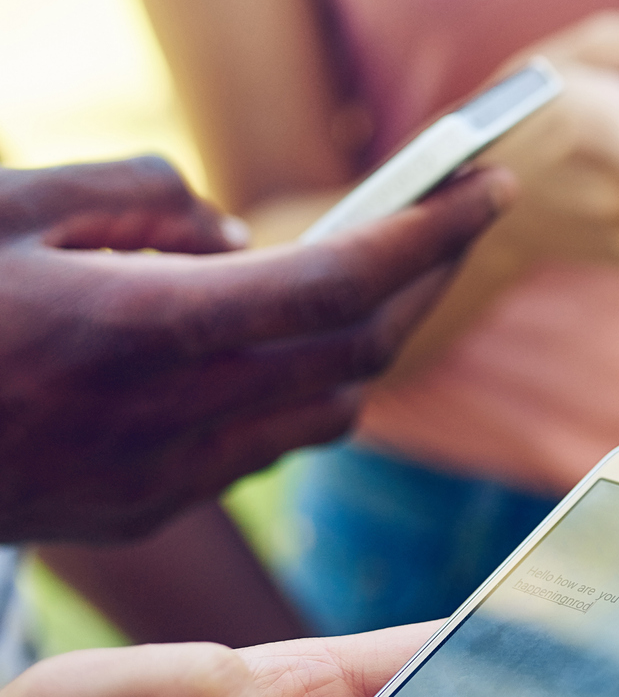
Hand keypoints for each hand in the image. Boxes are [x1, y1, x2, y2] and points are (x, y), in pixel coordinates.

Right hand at [0, 158, 507, 541]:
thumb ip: (137, 198)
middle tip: (456, 217)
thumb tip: (233, 231)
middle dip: (423, 281)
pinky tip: (284, 344)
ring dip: (369, 343)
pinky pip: (265, 449)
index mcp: (131, 328)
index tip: (491, 187)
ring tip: (382, 272)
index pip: (335, 284)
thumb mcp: (4, 207)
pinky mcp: (139, 509)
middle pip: (356, 353)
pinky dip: (301, 391)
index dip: (430, 236)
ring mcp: (154, 477)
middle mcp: (161, 414)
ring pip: (327, 414)